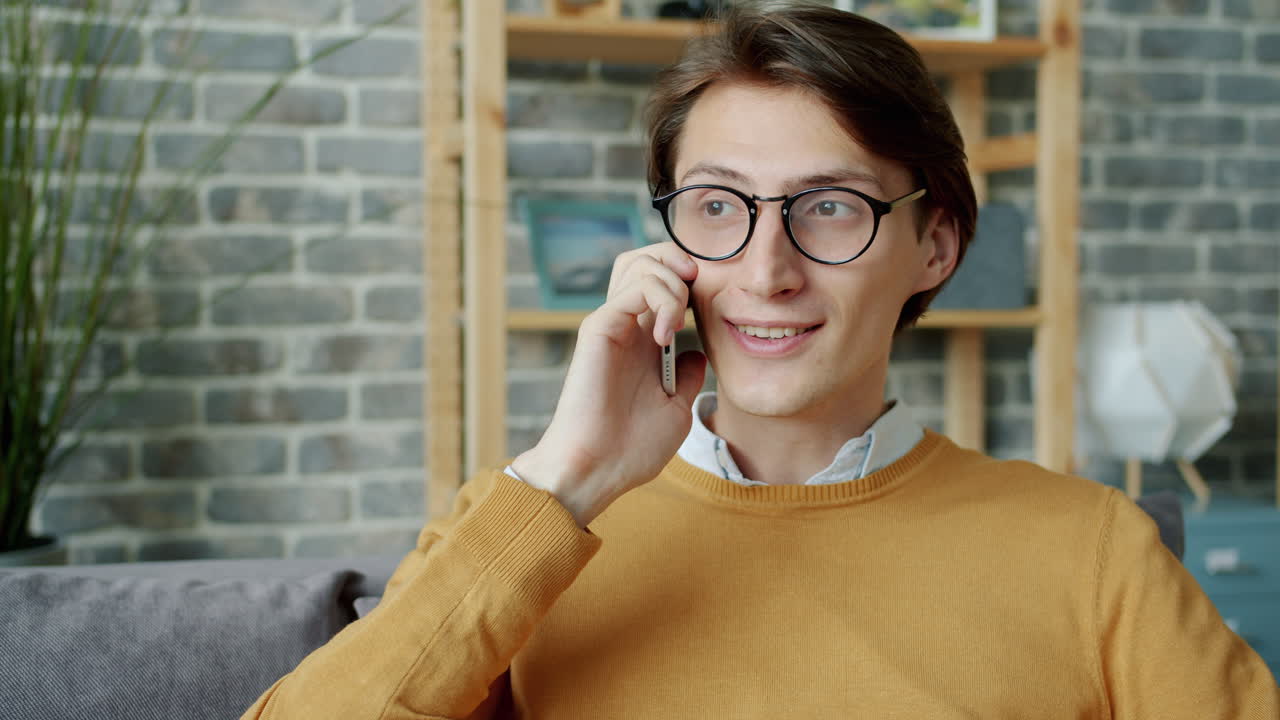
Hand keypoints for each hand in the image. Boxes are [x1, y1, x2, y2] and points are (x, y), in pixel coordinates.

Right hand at [511, 243, 707, 526]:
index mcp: (643, 342)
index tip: (713, 304)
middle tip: (697, 289)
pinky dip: (661, 299)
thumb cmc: (631, 450)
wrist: (598, 470)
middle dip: (679, 260)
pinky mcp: (599, 328)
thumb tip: (699, 354)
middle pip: (646, 258)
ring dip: (672, 281)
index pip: (663, 282)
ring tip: (678, 320)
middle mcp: (627, 326)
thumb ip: (687, 377)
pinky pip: (634, 287)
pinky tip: (666, 335)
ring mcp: (611, 324)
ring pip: (639, 263)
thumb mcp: (676, 409)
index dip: (690, 279)